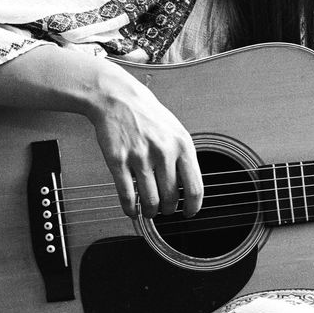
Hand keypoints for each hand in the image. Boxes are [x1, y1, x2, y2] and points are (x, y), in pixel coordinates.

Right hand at [86, 66, 202, 218]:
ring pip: (150, 200)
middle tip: (165, 210)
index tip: (189, 213)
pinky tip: (132, 210)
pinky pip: (127, 195)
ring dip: (150, 212)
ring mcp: (140, 157)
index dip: (193, 206)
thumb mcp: (176, 131)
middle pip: (171, 197)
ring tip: (150, 211)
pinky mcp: (119, 161)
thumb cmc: (148, 115)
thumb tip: (189, 186)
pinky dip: (130, 208)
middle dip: (168, 210)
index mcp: (182, 145)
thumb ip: (184, 157)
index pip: (195, 187)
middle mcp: (163, 152)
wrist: (118, 98)